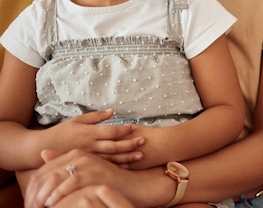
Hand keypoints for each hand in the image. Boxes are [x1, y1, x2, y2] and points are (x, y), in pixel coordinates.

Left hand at [24, 149, 139, 207]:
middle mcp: (81, 155)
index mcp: (76, 153)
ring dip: (43, 195)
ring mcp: (88, 163)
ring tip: (37, 207)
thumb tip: (44, 157)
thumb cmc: (113, 182)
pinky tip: (52, 204)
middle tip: (30, 207)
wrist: (139, 186)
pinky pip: (70, 183)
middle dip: (35, 192)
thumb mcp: (89, 173)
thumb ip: (68, 165)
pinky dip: (59, 194)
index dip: (34, 187)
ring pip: (56, 177)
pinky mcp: (95, 172)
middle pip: (47, 172)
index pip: (45, 169)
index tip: (30, 201)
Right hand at [48, 109, 144, 164]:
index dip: (122, 130)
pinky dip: (116, 166)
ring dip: (127, 157)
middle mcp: (91, 146)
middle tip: (143, 141)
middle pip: (114, 146)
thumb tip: (112, 110)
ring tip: (140, 155)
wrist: (44, 148)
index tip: (133, 127)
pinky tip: (127, 166)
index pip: (110, 131)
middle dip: (129, 144)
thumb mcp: (78, 120)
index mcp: (89, 133)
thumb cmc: (63, 131)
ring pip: (111, 158)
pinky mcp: (87, 163)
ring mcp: (90, 156)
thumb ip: (96, 116)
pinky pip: (104, 166)